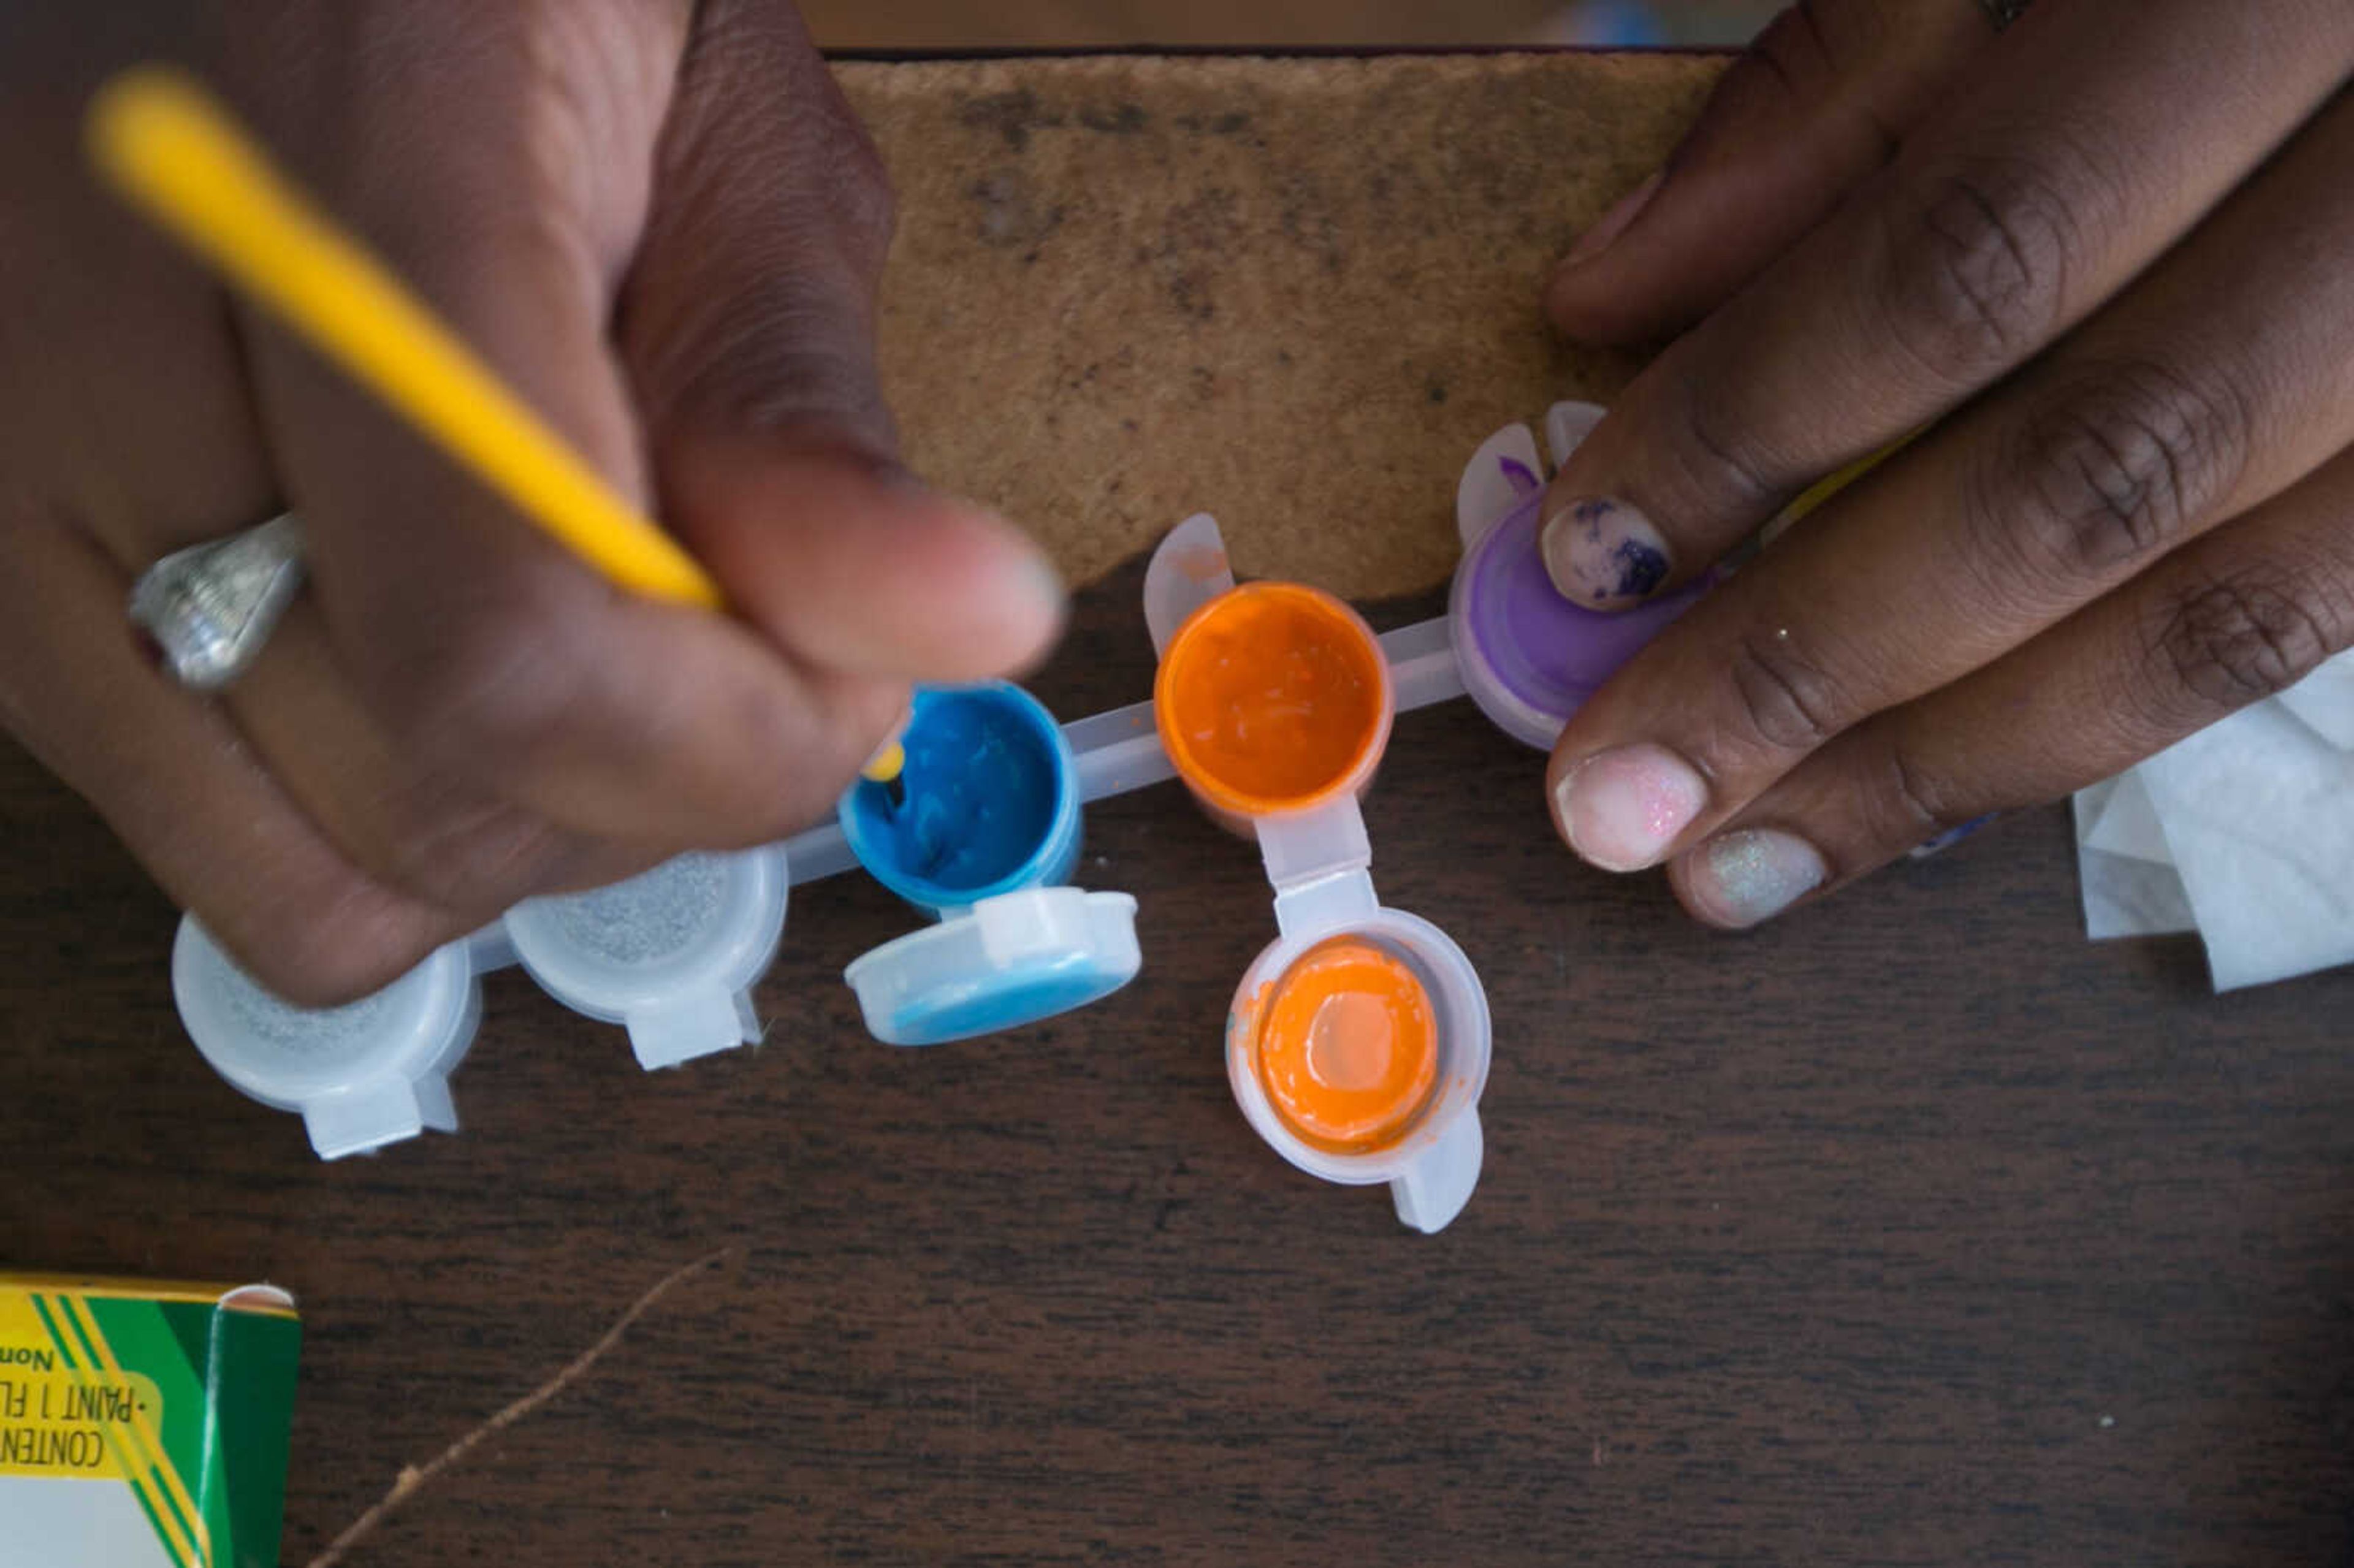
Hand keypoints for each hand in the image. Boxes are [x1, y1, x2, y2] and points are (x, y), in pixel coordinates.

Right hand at [0, 2, 1062, 1001]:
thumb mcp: (722, 141)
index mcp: (342, 179)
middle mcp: (99, 351)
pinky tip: (436, 652)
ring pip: (320, 875)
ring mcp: (12, 486)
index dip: (728, 743)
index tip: (849, 687)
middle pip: (429, 797)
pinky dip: (383, 813)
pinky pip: (224, 847)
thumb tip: (964, 630)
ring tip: (578, 626)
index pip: (506, 640)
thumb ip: (802, 408)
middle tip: (723, 624)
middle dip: (652, 775)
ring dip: (520, 816)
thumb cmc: (517, 1)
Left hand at [1533, 0, 2353, 926]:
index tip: (1587, 557)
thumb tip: (1616, 297)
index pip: (1981, 251)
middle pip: (2100, 471)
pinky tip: (1938, 775)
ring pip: (2231, 606)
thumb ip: (1851, 84)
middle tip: (1623, 798)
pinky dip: (2100, 713)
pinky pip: (2304, 617)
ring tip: (1752, 859)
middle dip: (1824, 659)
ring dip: (1958, 757)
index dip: (1761, 418)